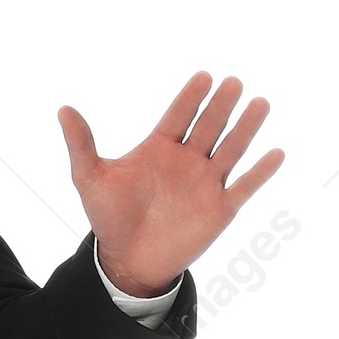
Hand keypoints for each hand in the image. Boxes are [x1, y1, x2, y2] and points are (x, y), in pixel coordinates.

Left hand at [57, 73, 284, 298]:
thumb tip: (63, 109)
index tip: (204, 76)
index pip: (179, 115)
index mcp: (159, 148)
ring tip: (260, 103)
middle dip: (221, 106)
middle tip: (233, 83)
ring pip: (231, 149)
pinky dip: (260, 172)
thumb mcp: (90, 178)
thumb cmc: (108, 218)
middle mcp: (187, 160)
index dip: (191, 97)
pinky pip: (244, 186)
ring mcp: (206, 183)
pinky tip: (276, 153)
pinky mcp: (220, 209)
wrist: (126, 261)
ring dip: (246, 128)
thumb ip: (81, 144)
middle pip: (209, 126)